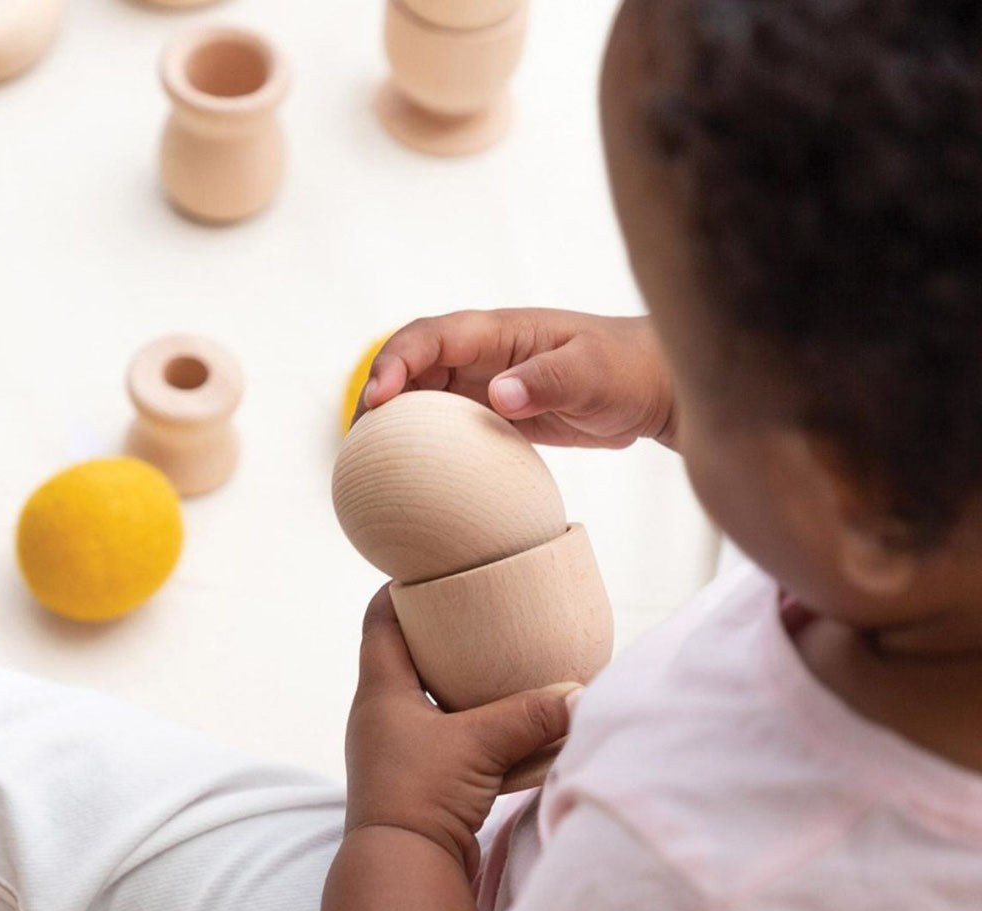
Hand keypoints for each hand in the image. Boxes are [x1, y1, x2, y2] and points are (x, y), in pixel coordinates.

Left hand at [345, 587, 582, 877]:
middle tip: (476, 611)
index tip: (426, 569)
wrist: (402, 872)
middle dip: (439, 633)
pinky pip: (450, 739)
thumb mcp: (480, 745)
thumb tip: (581, 695)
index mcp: (381, 692)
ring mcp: (399, 750)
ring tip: (498, 663)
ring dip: (459, 683)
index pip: (379, 622)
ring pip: (430, 699)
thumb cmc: (422, 797)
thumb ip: (532, 715)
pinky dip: (476, 727)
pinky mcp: (421, 780)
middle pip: (405, 656)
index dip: (398, 590)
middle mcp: (383, 716)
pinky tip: (509, 727)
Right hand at [355, 309, 675, 447]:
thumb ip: (549, 380)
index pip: (431, 337)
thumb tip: (498, 396)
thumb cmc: (626, 370)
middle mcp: (484, 356)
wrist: (652, 390)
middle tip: (357, 442)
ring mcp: (487, 385)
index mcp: (499, 332)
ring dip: (395, 425)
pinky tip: (413, 478)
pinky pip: (449, 428)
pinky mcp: (497, 415)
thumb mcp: (593, 373)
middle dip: (377, 396)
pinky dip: (425, 446)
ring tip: (369, 464)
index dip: (396, 361)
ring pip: (425, 398)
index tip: (377, 399)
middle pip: (413, 367)